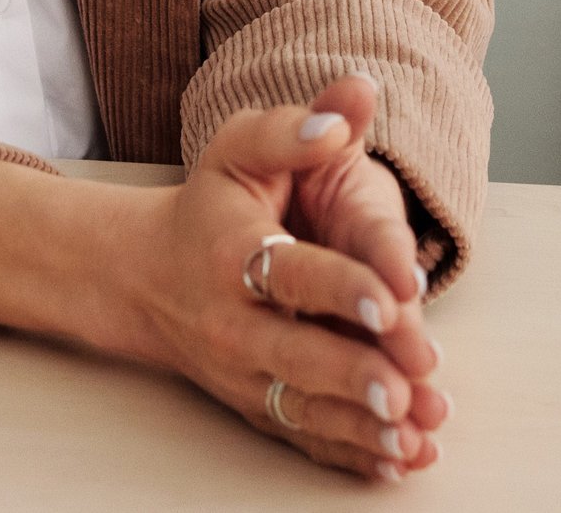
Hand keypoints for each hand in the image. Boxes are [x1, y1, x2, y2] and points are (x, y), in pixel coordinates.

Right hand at [0, 77, 449, 480]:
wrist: (144, 274)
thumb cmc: (209, 206)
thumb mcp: (240, 149)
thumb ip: (297, 126)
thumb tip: (354, 99)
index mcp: (233, 254)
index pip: (294, 273)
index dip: (344, 285)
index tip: (394, 296)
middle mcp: (233, 323)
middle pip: (297, 356)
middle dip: (354, 375)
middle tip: (405, 388)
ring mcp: (244, 372)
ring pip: (303, 408)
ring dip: (361, 428)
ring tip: (416, 436)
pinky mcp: (257, 403)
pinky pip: (303, 436)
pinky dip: (349, 454)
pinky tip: (396, 463)